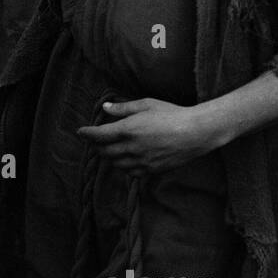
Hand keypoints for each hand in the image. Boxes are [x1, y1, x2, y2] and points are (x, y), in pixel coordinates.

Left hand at [78, 97, 219, 172]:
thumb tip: (105, 108)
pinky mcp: (153, 170)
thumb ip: (123, 108)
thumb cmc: (171, 113)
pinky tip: (125, 160)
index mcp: (128, 129)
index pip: (99, 135)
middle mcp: (133, 148)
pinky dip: (123, 167)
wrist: (196, 133)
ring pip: (116, 164)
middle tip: (94, 141)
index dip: (87, 134)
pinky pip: (131, 172)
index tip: (80, 132)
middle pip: (105, 151)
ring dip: (108, 157)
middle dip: (96, 146)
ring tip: (107, 150)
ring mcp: (143, 161)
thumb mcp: (145, 104)